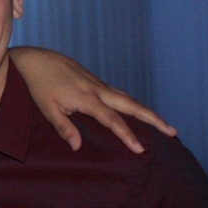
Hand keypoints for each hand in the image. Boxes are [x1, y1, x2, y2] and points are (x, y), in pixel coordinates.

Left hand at [9, 47, 176, 152]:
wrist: (35, 59)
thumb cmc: (39, 86)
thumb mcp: (47, 108)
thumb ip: (63, 127)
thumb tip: (77, 147)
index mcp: (87, 98)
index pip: (113, 120)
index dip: (127, 135)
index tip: (140, 149)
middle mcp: (97, 89)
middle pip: (131, 105)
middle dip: (153, 118)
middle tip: (172, 131)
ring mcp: (98, 83)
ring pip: (128, 97)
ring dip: (146, 111)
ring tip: (162, 124)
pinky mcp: (94, 80)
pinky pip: (119, 93)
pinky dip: (132, 103)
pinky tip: (136, 111)